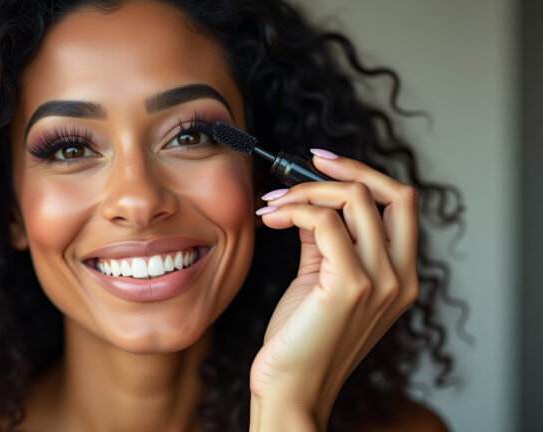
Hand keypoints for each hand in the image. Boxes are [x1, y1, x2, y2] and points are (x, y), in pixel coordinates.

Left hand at [248, 150, 419, 428]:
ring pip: (355, 200)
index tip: (324, 162)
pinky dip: (294, 210)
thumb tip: (313, 202)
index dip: (366, 174)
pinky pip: (324, 223)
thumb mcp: (321, 281)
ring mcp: (381, 283)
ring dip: (305, 191)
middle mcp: (401, 279)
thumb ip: (326, 242)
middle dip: (348, 168)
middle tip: (303, 165)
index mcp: (400, 276)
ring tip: (271, 204)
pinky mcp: (351, 287)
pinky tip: (270, 218)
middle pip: (395, 194)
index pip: (402, 205)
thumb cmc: (301, 340)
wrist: (290, 389)